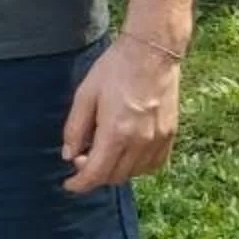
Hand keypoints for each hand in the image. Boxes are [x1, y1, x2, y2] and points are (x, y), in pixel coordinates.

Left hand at [60, 35, 180, 191]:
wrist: (151, 52)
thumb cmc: (114, 69)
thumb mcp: (85, 95)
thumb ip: (75, 128)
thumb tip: (68, 155)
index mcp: (116, 132)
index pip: (96, 173)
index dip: (79, 184)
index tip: (69, 185)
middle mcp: (140, 141)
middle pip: (115, 176)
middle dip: (94, 174)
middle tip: (81, 157)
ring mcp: (158, 139)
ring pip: (134, 173)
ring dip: (115, 171)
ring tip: (102, 151)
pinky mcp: (170, 134)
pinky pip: (153, 164)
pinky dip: (137, 166)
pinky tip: (126, 153)